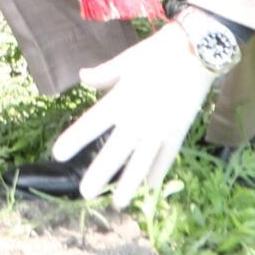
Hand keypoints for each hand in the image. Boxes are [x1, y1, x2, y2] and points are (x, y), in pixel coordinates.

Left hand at [50, 24, 217, 208]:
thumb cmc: (157, 53)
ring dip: (129, 184)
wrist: (197, 51)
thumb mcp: (127, 61)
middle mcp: (138, 119)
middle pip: (115, 152)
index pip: (92, 123)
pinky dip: (157, 173)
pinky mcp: (178, 131)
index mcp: (121, 99)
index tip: (57, 154)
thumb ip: (104, 74)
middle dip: (99, 173)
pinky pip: (165, 158)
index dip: (74, 139)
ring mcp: (160, 129)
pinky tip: (148, 187)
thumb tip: (83, 77)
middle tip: (84, 193)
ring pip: (141, 162)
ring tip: (117, 203)